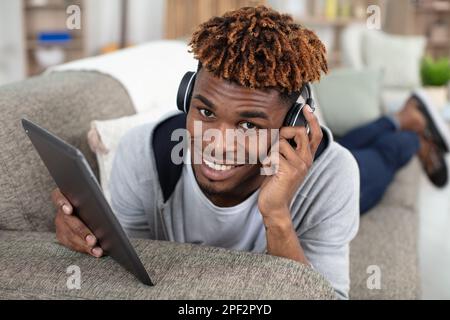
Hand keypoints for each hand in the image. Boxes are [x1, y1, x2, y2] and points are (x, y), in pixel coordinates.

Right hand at [52, 188, 102, 257]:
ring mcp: (60, 224)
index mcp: (64, 195)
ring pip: (70, 236)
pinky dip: (85, 249)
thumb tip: (104, 208)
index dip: (63, 203)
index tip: (69, 210)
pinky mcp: (62, 235)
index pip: (59, 197)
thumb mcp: (93, 194)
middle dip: (81, 232)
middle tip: (93, 240)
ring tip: (97, 250)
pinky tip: (95, 252)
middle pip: (68, 222)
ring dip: (84, 245)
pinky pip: (72, 244)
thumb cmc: (93, 197)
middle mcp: (60, 210)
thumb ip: (94, 198)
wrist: (89, 203)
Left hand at [258, 105, 322, 225]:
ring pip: (281, 143)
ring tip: (268, 164)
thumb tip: (276, 132)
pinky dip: (266, 161)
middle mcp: (306, 160)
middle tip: (274, 144)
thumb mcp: (282, 163)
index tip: (306, 107)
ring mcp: (299, 166)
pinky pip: (273, 154)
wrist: (274, 206)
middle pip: (299, 132)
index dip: (312, 120)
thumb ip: (284, 149)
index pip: (315, 134)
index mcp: (306, 157)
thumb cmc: (275, 183)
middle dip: (283, 132)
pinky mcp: (289, 171)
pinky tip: (267, 172)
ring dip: (269, 151)